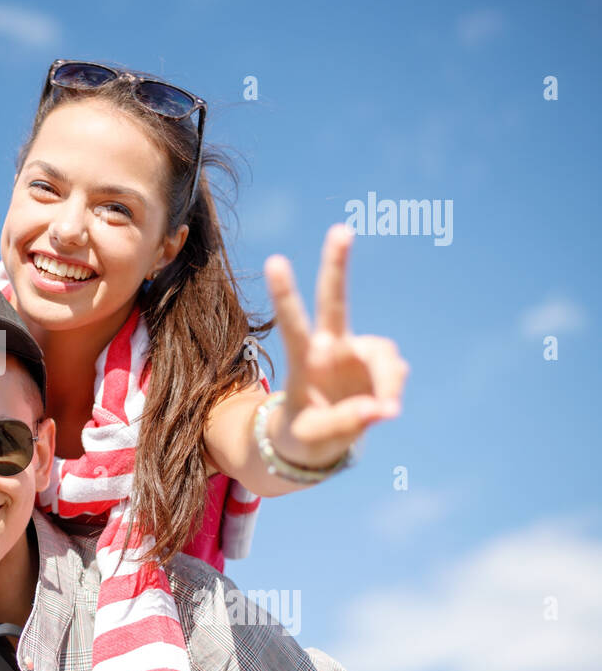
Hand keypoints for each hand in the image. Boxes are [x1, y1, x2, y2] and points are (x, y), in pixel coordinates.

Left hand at [261, 224, 409, 467]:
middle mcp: (329, 347)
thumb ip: (346, 423)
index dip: (286, 294)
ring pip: (385, 355)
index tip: (275, 260)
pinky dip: (393, 392)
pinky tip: (383, 408)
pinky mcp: (378, 365)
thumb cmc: (303, 435)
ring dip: (389, 382)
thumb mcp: (313, 437)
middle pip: (334, 301)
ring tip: (384, 412)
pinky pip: (396, 373)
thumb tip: (383, 409)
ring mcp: (356, 353)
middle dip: (337, 265)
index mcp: (303, 360)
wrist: (317, 442)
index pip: (292, 324)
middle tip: (341, 229)